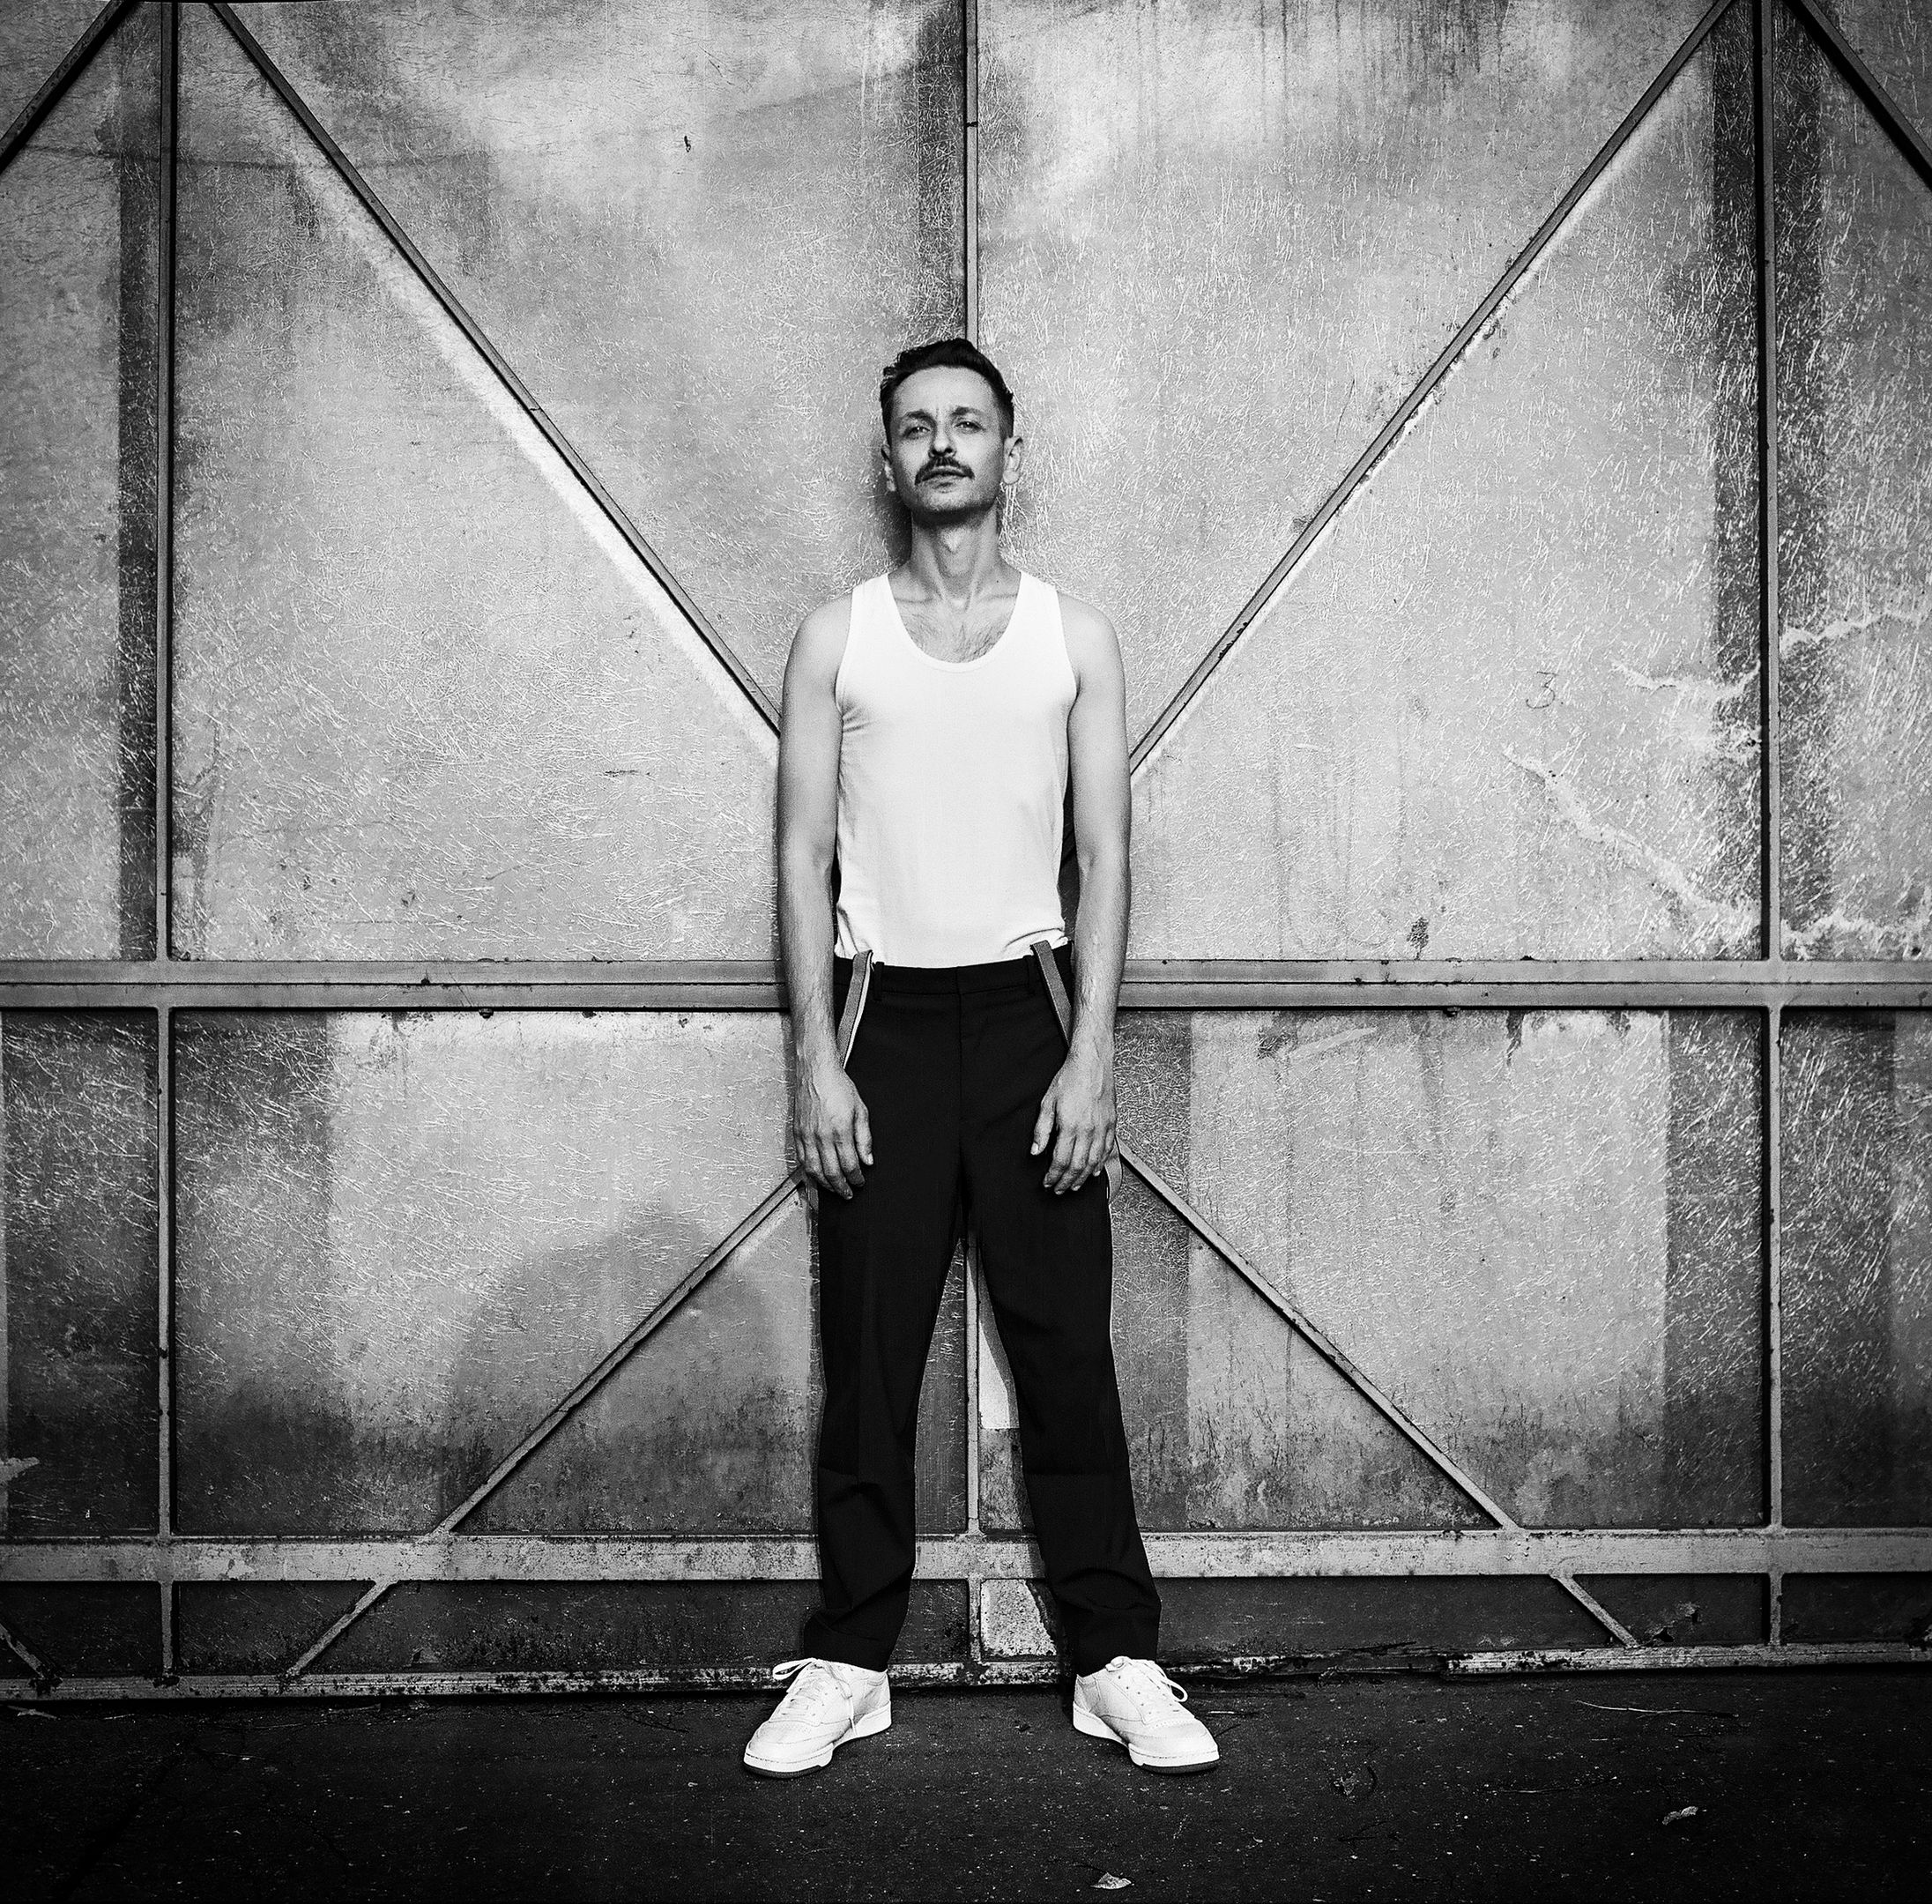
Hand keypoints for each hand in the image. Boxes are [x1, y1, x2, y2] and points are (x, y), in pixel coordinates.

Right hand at [795, 1059, 872, 1199]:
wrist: (816, 1071)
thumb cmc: (839, 1087)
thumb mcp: (860, 1110)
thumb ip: (865, 1138)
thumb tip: (868, 1161)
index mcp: (840, 1130)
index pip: (849, 1165)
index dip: (856, 1178)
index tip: (861, 1182)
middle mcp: (821, 1136)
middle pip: (831, 1172)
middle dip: (841, 1187)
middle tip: (848, 1194)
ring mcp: (806, 1135)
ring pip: (814, 1170)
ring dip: (825, 1185)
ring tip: (834, 1190)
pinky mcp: (796, 1133)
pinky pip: (801, 1160)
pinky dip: (809, 1173)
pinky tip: (817, 1177)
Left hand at [1030, 1048, 1116, 1194]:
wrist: (1092, 1063)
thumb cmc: (1070, 1078)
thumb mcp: (1047, 1102)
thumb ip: (1042, 1130)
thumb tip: (1035, 1151)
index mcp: (1071, 1126)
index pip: (1061, 1161)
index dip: (1053, 1176)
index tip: (1047, 1182)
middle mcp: (1089, 1130)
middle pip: (1078, 1166)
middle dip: (1067, 1181)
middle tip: (1059, 1190)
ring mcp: (1103, 1128)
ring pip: (1094, 1162)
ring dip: (1083, 1178)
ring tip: (1074, 1186)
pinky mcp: (1112, 1124)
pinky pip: (1107, 1150)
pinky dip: (1100, 1164)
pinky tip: (1094, 1171)